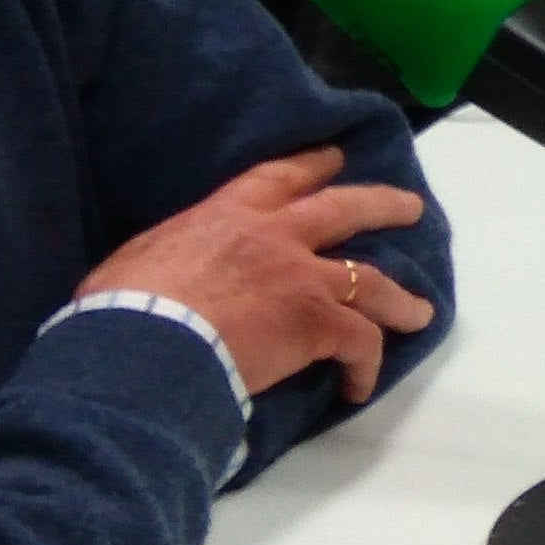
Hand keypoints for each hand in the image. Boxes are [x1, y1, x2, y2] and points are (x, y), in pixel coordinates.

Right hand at [76, 147, 438, 401]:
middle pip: (344, 208)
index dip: (311, 166)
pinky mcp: (319, 322)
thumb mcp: (140, 261)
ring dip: (400, 298)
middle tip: (410, 208)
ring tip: (420, 312)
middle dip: (382, 205)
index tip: (334, 157)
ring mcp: (303, 276)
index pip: (277, 177)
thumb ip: (170, 260)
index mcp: (226, 214)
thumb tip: (156, 283)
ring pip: (371, 279)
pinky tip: (357, 387)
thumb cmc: (125, 306)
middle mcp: (274, 234)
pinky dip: (365, 366)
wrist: (147, 340)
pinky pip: (360, 342)